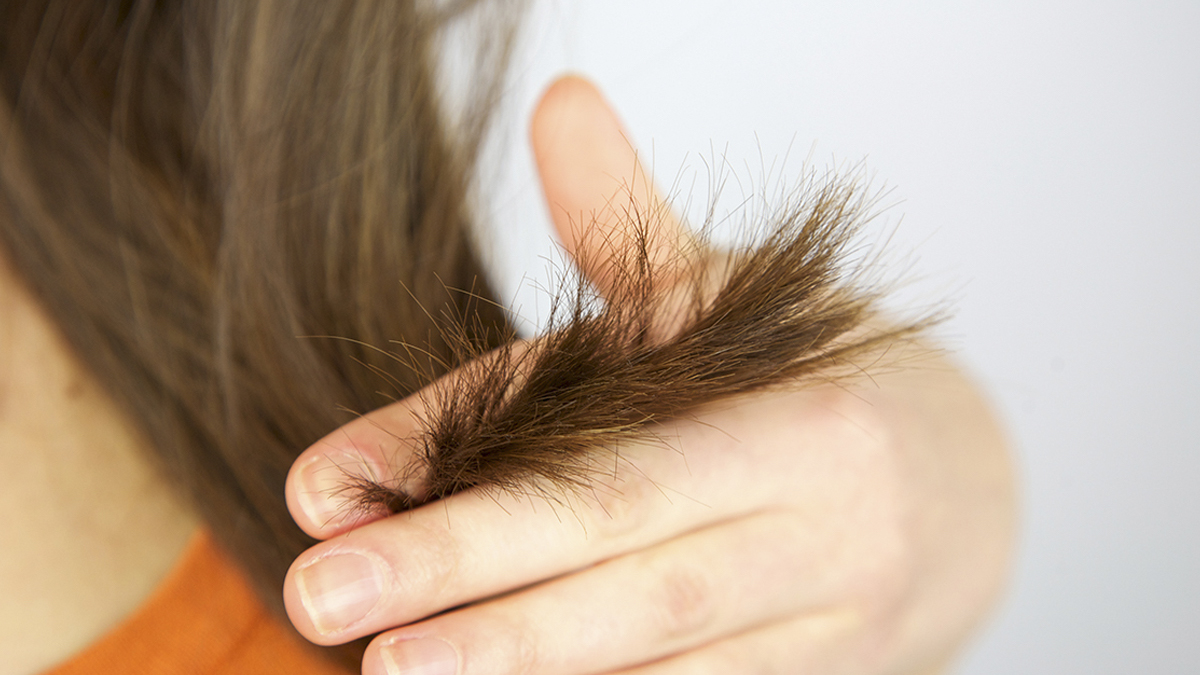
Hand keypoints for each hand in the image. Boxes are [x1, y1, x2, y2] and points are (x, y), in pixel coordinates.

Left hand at [282, 76, 1015, 674]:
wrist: (972, 490)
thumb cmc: (819, 385)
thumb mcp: (736, 304)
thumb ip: (629, 226)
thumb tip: (556, 104)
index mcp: (797, 410)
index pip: (604, 437)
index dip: (461, 461)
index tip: (327, 491)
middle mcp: (819, 515)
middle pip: (622, 546)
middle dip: (469, 576)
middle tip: (324, 599)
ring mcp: (831, 616)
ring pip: (660, 647)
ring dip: (524, 661)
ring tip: (392, 669)